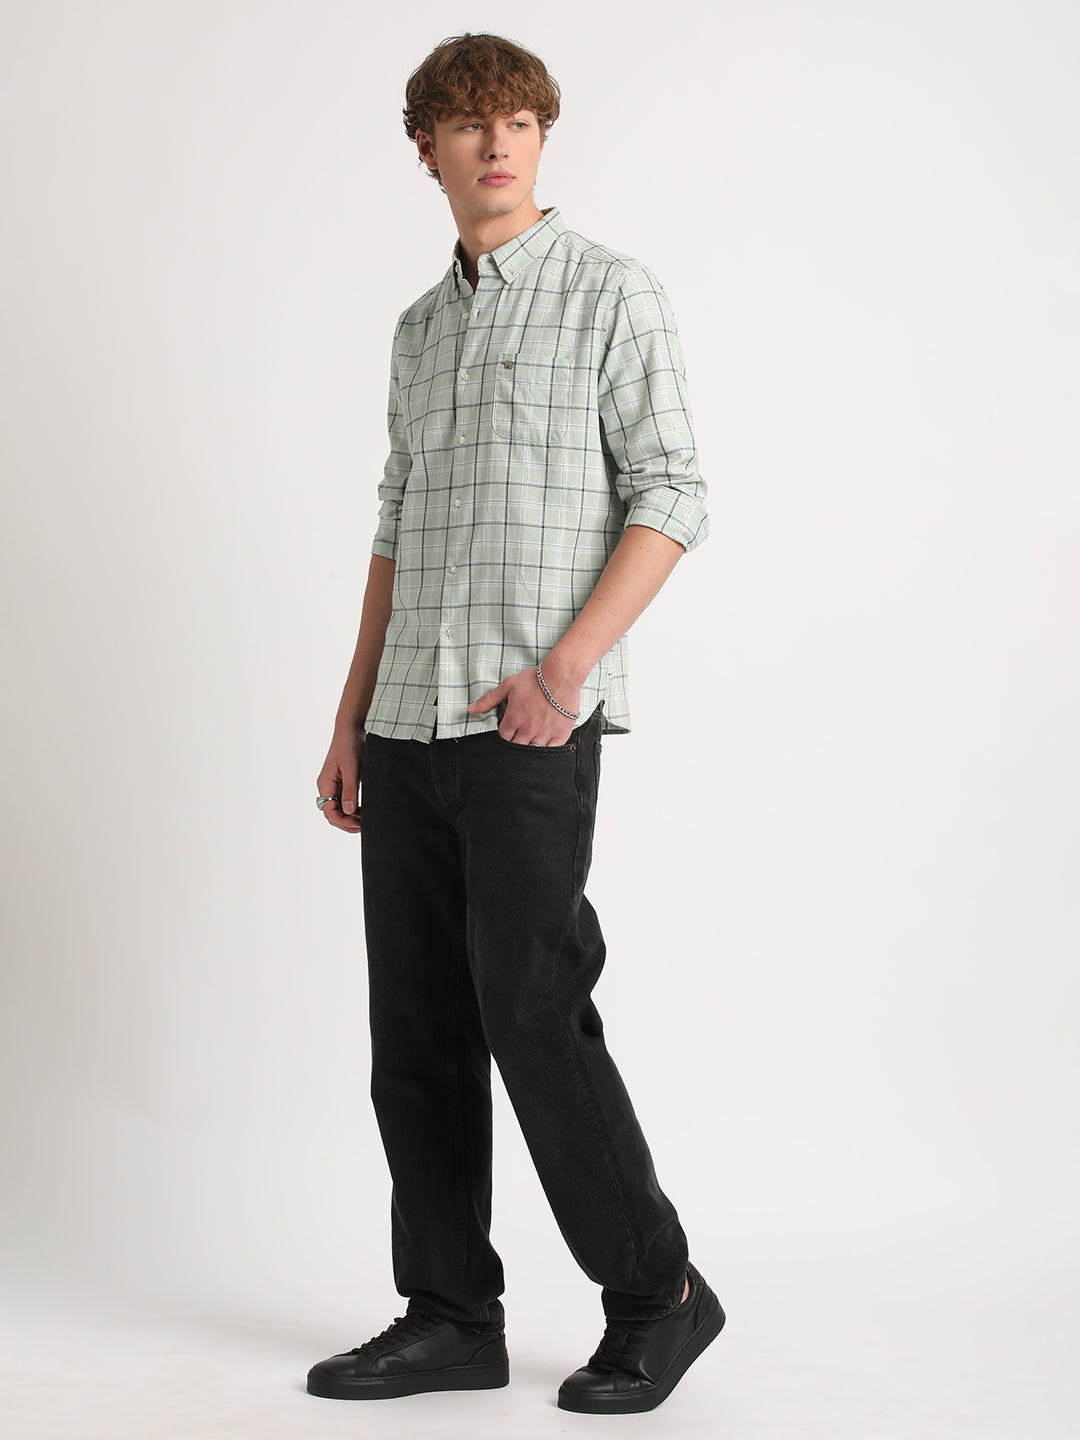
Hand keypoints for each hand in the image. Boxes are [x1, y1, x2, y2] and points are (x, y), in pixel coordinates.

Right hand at [316, 725, 364, 832]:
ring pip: (339, 809)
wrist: (352, 729)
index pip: (329, 811)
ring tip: (366, 820)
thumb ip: (350, 790)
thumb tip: (349, 811)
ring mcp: (334, 785)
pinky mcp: (343, 782)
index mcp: (325, 784)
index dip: (343, 821)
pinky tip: (364, 811)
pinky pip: (345, 801)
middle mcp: (327, 786)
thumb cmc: (350, 745)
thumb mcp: (352, 768)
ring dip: (351, 818)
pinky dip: (354, 809)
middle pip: (333, 814)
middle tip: (365, 826)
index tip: (359, 823)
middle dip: (347, 823)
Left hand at [467, 659, 581, 745]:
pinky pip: (552, 750)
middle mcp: (527, 730)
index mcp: (513, 720)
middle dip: (515, 745)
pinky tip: (545, 746)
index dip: (504, 738)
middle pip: (516, 748)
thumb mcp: (508, 685)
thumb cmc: (535, 679)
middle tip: (518, 739)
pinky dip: (547, 750)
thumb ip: (488, 700)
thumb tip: (470, 709)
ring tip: (531, 742)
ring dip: (530, 749)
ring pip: (533, 751)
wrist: (561, 675)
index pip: (503, 739)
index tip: (507, 734)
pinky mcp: (560, 734)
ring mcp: (544, 733)